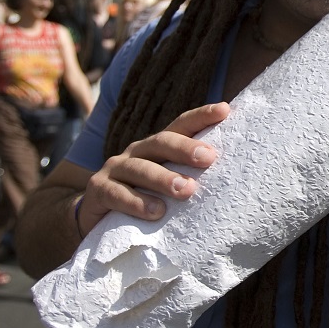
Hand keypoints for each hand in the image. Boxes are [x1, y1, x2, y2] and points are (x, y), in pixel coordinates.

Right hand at [76, 102, 228, 236]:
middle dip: (185, 148)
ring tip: (187, 190)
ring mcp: (115, 169)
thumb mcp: (167, 185)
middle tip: (209, 158)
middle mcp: (136, 152)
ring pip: (140, 169)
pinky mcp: (98, 190)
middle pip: (161, 142)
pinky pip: (117, 194)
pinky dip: (137, 203)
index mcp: (156, 147)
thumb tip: (231, 177)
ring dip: (164, 179)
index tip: (225, 110)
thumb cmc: (144, 197)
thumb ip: (189, 176)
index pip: (180, 126)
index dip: (201, 116)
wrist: (97, 217)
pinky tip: (156, 212)